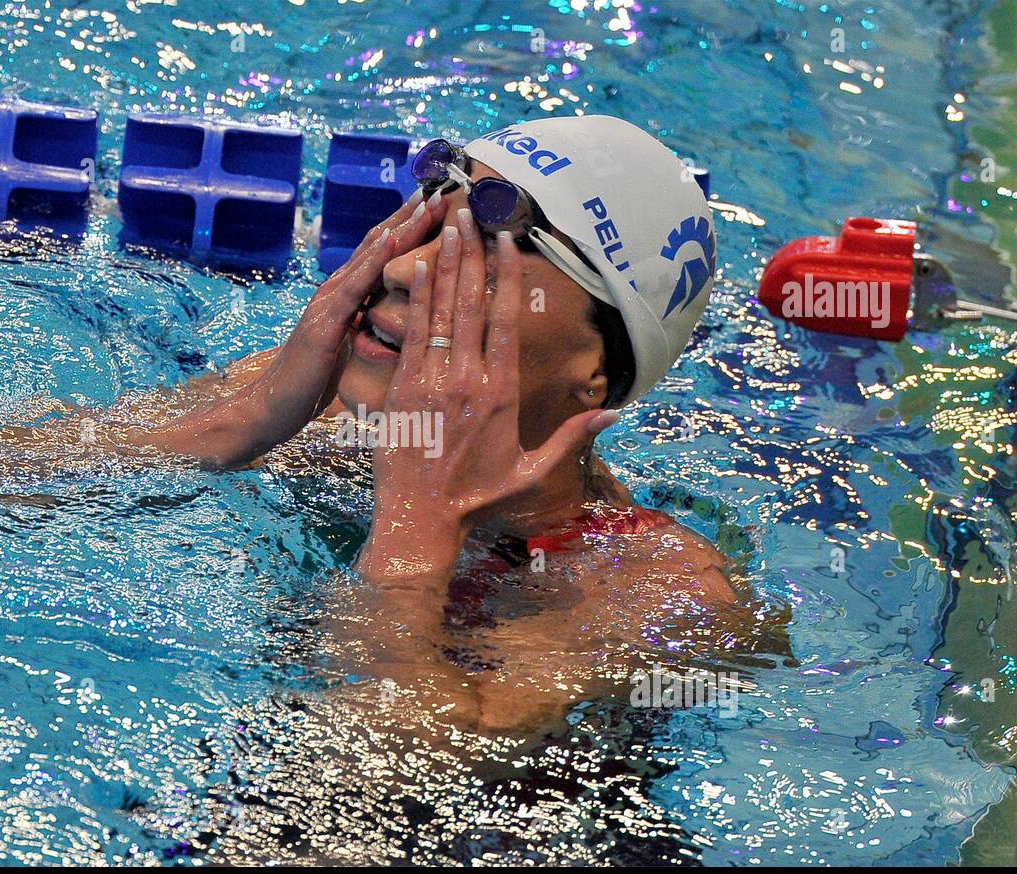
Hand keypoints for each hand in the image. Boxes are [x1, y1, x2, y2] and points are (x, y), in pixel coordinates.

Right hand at [232, 191, 447, 457]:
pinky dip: (374, 260)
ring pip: (369, 256)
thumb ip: (367, 330)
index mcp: (346, 298)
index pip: (382, 254)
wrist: (271, 407)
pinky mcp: (324, 324)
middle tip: (441, 189)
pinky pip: (353, 287)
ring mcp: (328, 304)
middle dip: (410, 216)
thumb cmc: (310, 384)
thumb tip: (397, 326)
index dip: (408, 228)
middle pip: (378, 244)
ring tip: (427, 202)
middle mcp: (337, 291)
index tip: (437, 206)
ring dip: (400, 227)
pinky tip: (392, 240)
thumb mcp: (348, 350)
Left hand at [358, 217, 617, 586]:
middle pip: (474, 304)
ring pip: (442, 310)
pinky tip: (419, 266)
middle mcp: (470, 380)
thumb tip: (613, 413)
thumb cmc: (477, 496)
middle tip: (475, 212)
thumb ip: (570, 436)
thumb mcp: (531, 469)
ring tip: (451, 224)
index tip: (509, 241)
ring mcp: (434, 381)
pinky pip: (412, 332)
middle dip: (476, 254)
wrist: (423, 518)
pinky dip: (417, 297)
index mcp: (502, 393)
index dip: (509, 276)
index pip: (507, 321)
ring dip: (447, 263)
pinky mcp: (403, 388)